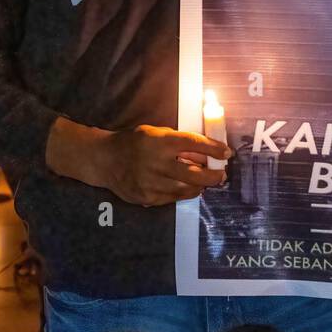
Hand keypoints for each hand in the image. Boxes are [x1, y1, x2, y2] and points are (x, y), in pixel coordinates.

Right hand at [48, 119, 229, 205]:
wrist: (105, 160)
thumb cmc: (135, 142)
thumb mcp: (156, 132)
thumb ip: (178, 141)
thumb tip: (204, 151)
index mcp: (161, 142)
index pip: (194, 144)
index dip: (213, 149)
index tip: (226, 153)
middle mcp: (157, 163)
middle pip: (195, 173)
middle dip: (213, 175)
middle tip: (222, 174)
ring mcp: (152, 183)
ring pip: (186, 189)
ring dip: (200, 186)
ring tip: (207, 182)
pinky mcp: (147, 198)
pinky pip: (173, 198)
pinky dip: (184, 193)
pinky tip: (189, 188)